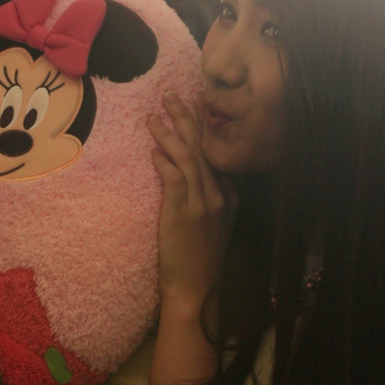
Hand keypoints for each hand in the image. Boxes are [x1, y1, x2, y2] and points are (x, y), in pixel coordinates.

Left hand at [149, 91, 238, 314]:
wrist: (196, 289)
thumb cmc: (198, 259)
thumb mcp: (212, 224)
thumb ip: (204, 195)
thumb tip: (179, 166)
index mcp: (232, 196)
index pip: (217, 151)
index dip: (203, 125)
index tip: (192, 103)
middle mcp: (221, 195)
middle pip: (203, 147)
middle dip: (185, 118)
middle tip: (169, 95)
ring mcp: (205, 204)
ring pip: (188, 158)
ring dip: (169, 133)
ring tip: (153, 116)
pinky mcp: (185, 213)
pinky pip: (175, 178)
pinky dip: (163, 160)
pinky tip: (153, 149)